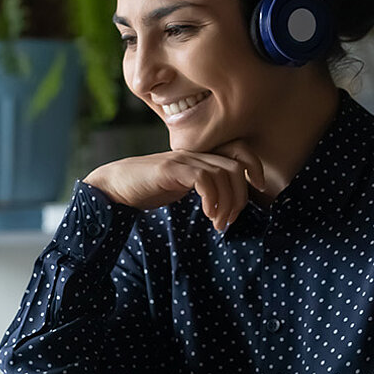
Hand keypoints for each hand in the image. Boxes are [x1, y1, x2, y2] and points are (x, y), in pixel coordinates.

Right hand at [82, 143, 265, 231]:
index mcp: (199, 156)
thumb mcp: (182, 186)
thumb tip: (228, 204)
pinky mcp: (170, 169)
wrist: (115, 185)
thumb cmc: (148, 188)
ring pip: (224, 174)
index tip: (258, 188)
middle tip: (229, 220)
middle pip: (236, 167)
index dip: (255, 166)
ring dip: (227, 203)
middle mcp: (194, 154)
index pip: (239, 150)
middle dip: (240, 197)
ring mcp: (182, 160)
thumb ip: (203, 186)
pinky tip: (207, 214)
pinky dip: (212, 198)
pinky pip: (204, 178)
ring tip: (218, 223)